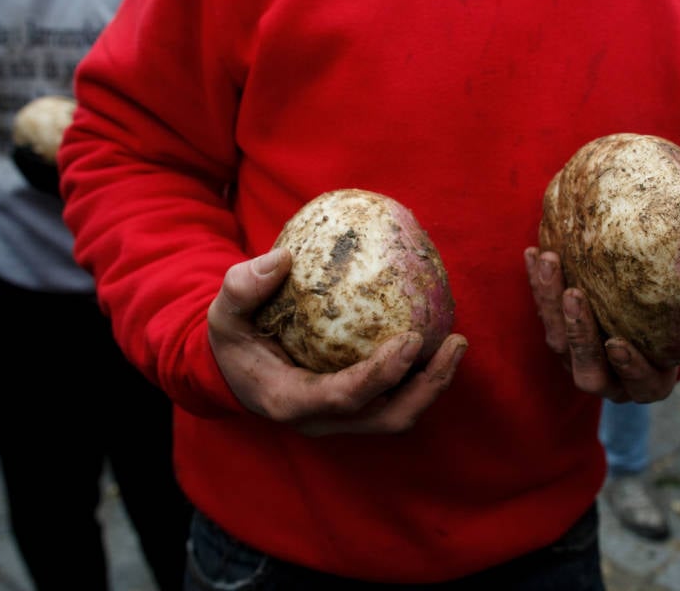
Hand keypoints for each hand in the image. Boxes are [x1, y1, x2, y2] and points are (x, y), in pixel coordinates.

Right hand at [207, 248, 467, 435]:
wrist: (231, 373)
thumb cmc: (232, 341)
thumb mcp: (223, 314)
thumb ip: (242, 288)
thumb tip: (282, 259)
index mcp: (291, 401)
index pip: (345, 398)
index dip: (381, 374)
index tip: (411, 338)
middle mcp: (322, 420)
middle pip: (388, 418)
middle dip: (428, 386)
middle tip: (455, 342)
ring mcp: (342, 419)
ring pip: (399, 414)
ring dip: (433, 383)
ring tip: (456, 342)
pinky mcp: (356, 409)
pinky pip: (397, 398)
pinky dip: (421, 376)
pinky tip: (436, 339)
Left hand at [524, 247, 676, 403]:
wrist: (652, 304)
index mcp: (651, 381)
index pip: (644, 385)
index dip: (630, 369)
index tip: (619, 343)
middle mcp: (613, 379)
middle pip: (589, 370)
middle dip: (579, 333)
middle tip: (575, 293)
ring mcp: (582, 361)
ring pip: (558, 344)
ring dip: (550, 304)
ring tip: (550, 261)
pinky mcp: (560, 337)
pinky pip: (544, 315)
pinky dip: (539, 285)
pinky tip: (534, 252)